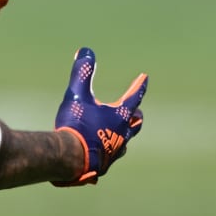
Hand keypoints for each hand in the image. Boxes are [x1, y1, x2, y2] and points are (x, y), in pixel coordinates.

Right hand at [54, 47, 146, 185]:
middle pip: (135, 123)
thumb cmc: (77, 125)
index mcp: (119, 116)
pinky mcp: (104, 165)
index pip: (134, 97)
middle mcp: (122, 134)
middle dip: (136, 115)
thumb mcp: (77, 94)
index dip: (139, 86)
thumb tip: (85, 51)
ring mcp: (114, 151)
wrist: (70, 159)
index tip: (144, 78)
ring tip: (120, 133)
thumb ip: (82, 73)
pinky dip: (109, 149)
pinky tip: (102, 151)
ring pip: (125, 142)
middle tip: (137, 111)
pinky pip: (111, 155)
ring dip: (124, 134)